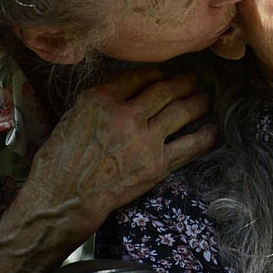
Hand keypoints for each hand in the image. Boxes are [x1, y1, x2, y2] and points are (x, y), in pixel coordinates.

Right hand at [0, 65, 216, 272]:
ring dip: (198, 103)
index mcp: (101, 99)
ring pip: (182, 112)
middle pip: (166, 90)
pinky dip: (205, 136)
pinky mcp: (156, 164)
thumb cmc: (60, 160)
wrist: (63, 199)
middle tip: (193, 81)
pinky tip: (212, 130)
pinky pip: (190, 146)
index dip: (159, 73)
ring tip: (205, 99)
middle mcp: (125, 115)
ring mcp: (144, 140)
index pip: (140, 76)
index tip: (166, 74)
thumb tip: (130, 87)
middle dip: (184, 83)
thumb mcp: (73, 116)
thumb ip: (103, 99)